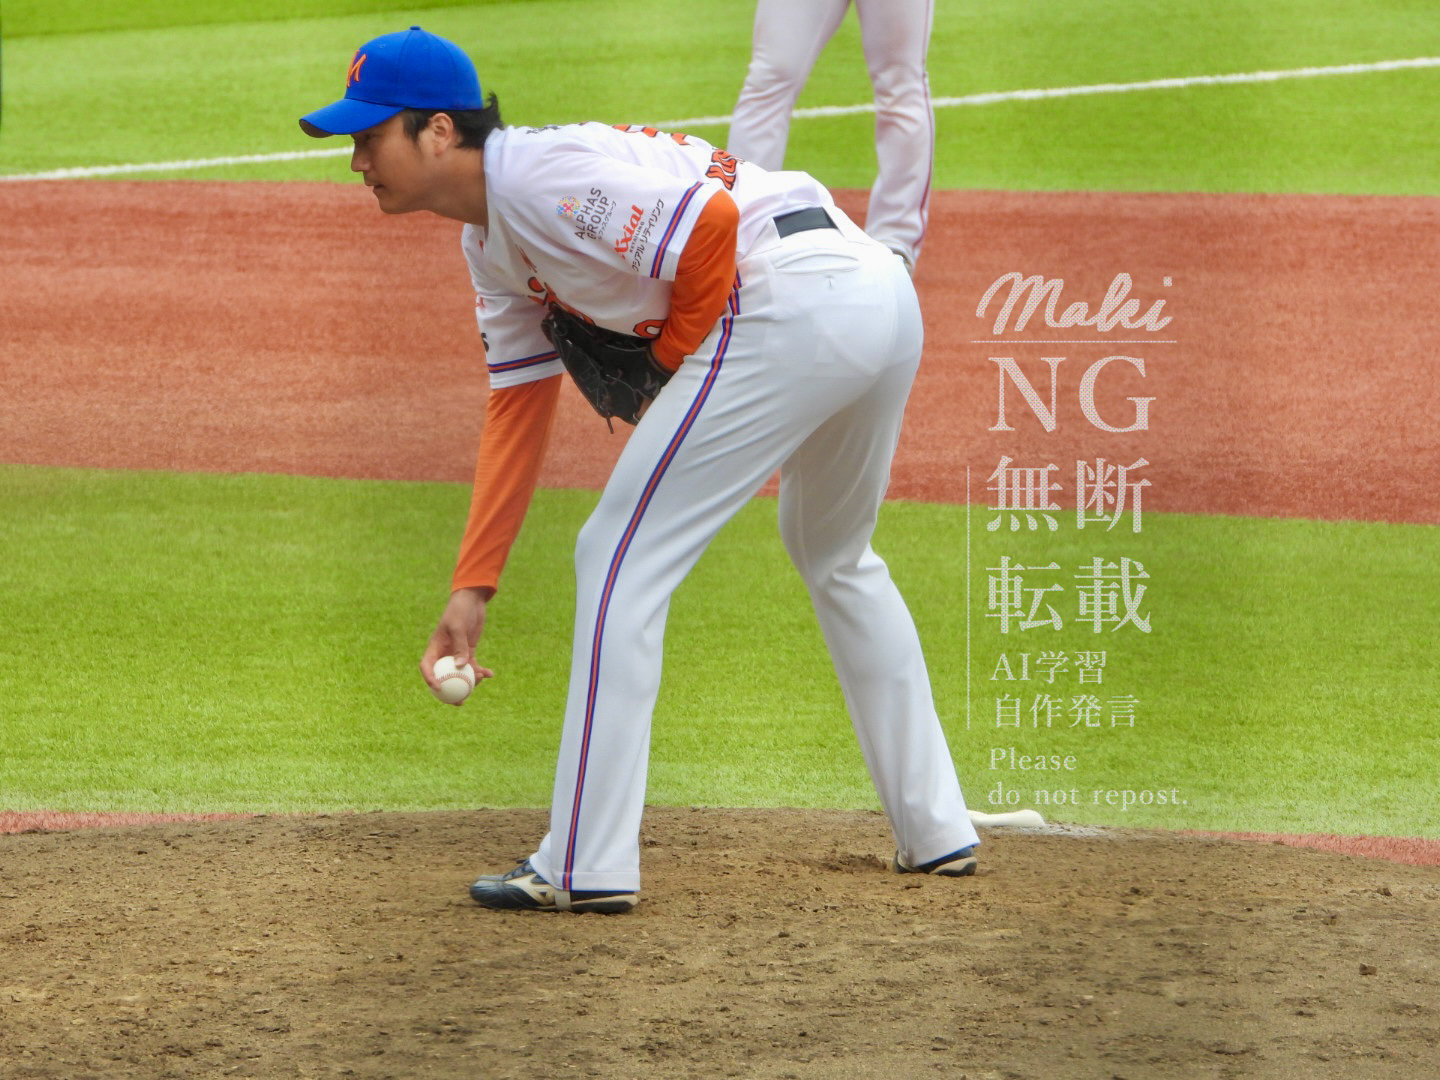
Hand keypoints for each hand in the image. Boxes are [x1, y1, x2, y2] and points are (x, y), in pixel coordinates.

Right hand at [420, 586, 495, 700]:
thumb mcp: (458, 626)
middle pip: (444, 677)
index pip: (427, 667)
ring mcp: (456, 654)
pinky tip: (491, 674)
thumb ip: (460, 646)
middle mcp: (444, 654)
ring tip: (482, 677)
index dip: (430, 680)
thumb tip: (461, 666)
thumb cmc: (460, 610)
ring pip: (461, 674)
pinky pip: (473, 666)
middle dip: (451, 692)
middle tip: (460, 702)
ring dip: (471, 680)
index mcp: (435, 647)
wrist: (471, 601)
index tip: (439, 689)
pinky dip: (481, 671)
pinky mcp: (468, 652)